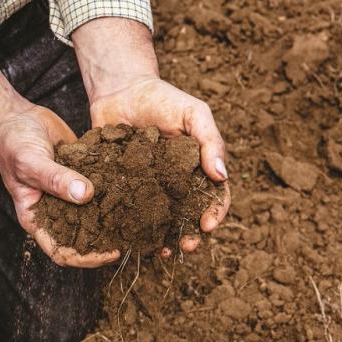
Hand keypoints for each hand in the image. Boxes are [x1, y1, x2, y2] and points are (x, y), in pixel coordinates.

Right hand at [0, 58, 119, 267]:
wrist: (15, 116)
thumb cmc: (12, 143)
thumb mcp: (30, 162)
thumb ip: (56, 179)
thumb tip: (86, 195)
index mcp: (36, 218)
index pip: (62, 252)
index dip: (87, 259)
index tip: (112, 252)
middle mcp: (55, 211)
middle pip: (84, 238)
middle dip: (108, 239)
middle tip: (136, 235)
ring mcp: (69, 193)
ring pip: (95, 212)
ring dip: (115, 215)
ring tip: (142, 213)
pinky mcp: (82, 175)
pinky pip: (100, 186)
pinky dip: (116, 187)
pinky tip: (135, 183)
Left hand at [72, 18, 230, 253]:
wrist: (120, 90)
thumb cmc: (162, 98)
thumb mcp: (193, 113)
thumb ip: (210, 140)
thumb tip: (222, 175)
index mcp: (196, 168)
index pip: (213, 196)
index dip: (215, 212)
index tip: (208, 225)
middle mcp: (174, 182)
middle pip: (186, 216)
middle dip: (189, 235)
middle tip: (185, 247)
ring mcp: (147, 187)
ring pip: (157, 220)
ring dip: (161, 238)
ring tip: (159, 251)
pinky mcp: (120, 187)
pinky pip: (126, 210)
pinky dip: (128, 227)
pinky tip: (127, 238)